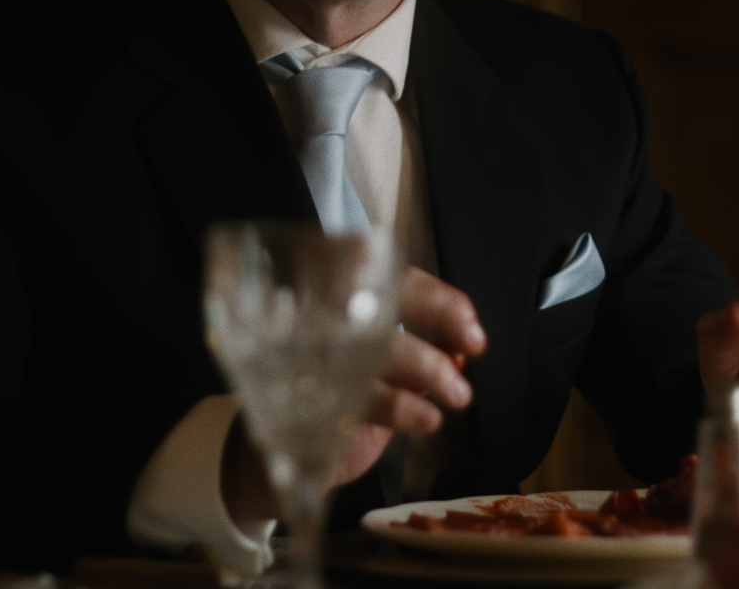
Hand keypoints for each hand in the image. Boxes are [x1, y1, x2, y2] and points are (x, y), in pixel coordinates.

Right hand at [223, 266, 485, 520]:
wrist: (266, 459)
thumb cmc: (325, 404)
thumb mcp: (374, 376)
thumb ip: (416, 358)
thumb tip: (462, 350)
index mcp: (337, 302)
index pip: (393, 280)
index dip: (438, 299)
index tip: (470, 325)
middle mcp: (319, 319)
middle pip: (384, 300)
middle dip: (438, 318)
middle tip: (472, 346)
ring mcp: (308, 358)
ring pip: (377, 347)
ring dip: (430, 369)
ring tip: (459, 394)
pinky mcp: (305, 399)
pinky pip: (363, 397)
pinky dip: (404, 407)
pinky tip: (427, 418)